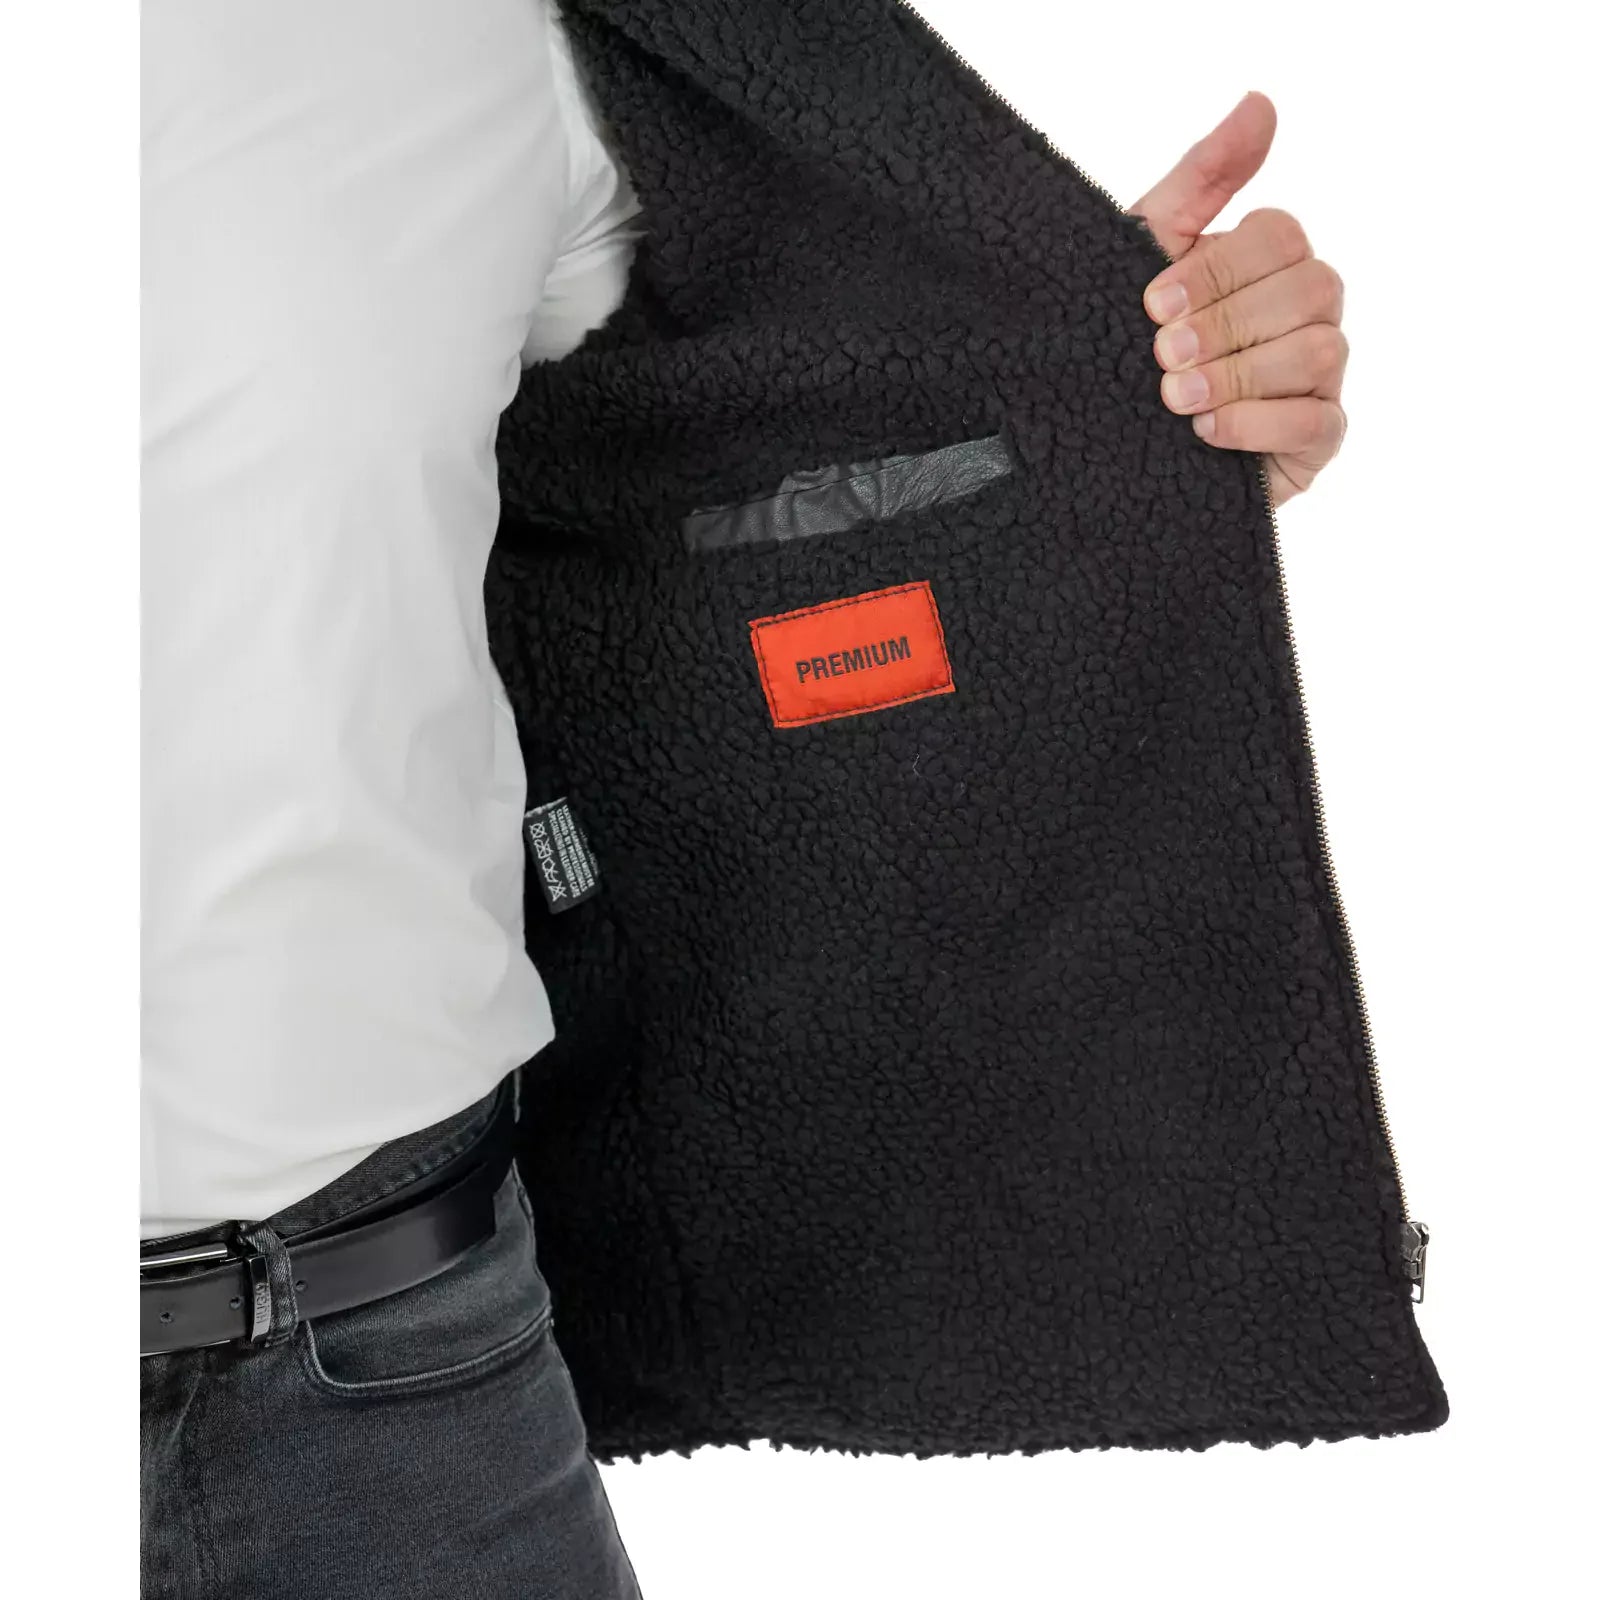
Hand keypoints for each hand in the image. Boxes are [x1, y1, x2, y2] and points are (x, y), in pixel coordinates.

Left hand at [1130, 92, 1346, 508]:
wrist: (1094, 435)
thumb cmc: (1125, 337)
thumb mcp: (1146, 250)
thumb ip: (1203, 178)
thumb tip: (1261, 104)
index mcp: (1271, 261)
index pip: (1281, 237)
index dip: (1218, 269)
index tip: (1151, 305)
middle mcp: (1306, 312)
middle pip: (1311, 288)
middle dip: (1227, 323)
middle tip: (1161, 355)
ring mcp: (1319, 377)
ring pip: (1320, 352)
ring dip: (1239, 374)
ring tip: (1174, 398)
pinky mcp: (1316, 439)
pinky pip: (1318, 423)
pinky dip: (1256, 425)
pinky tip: (1204, 432)